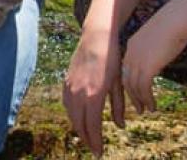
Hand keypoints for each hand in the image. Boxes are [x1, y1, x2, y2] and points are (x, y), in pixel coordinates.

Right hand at [63, 28, 124, 156]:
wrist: (97, 38)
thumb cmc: (112, 59)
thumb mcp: (118, 84)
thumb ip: (118, 107)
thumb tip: (120, 126)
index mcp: (94, 95)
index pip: (92, 126)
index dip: (95, 141)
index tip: (99, 152)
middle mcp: (79, 93)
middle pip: (79, 124)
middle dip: (86, 139)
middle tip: (93, 148)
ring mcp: (70, 87)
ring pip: (71, 115)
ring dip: (78, 128)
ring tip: (87, 136)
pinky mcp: (66, 81)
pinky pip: (67, 104)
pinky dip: (72, 115)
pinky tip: (78, 118)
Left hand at [121, 1, 186, 113]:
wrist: (176, 19)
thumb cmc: (174, 25)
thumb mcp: (159, 39)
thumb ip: (154, 50)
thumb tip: (159, 59)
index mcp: (132, 45)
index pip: (126, 68)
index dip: (130, 82)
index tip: (136, 92)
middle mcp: (130, 53)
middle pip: (126, 79)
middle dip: (132, 96)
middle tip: (139, 107)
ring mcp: (137, 60)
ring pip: (134, 87)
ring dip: (141, 101)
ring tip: (147, 109)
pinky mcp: (147, 67)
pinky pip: (144, 88)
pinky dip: (147, 100)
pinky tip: (154, 106)